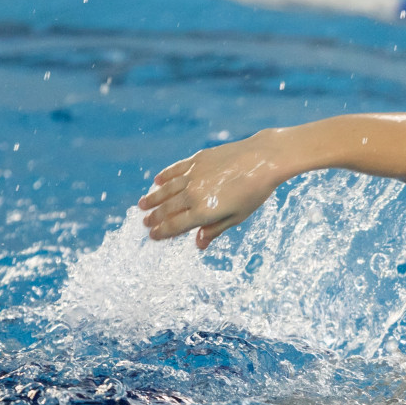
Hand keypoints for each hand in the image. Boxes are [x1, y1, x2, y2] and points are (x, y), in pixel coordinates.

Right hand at [138, 134, 279, 249]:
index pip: (176, 225)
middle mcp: (194, 194)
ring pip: (167, 189)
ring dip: (153, 198)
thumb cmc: (254, 192)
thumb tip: (198, 244)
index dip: (162, 232)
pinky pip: (175, 170)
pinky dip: (164, 177)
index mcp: (204, 212)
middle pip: (168, 209)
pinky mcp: (197, 160)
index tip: (152, 235)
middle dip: (154, 217)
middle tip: (145, 222)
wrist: (263, 160)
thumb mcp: (237, 217)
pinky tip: (157, 181)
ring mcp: (193, 175)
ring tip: (142, 204)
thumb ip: (215, 230)